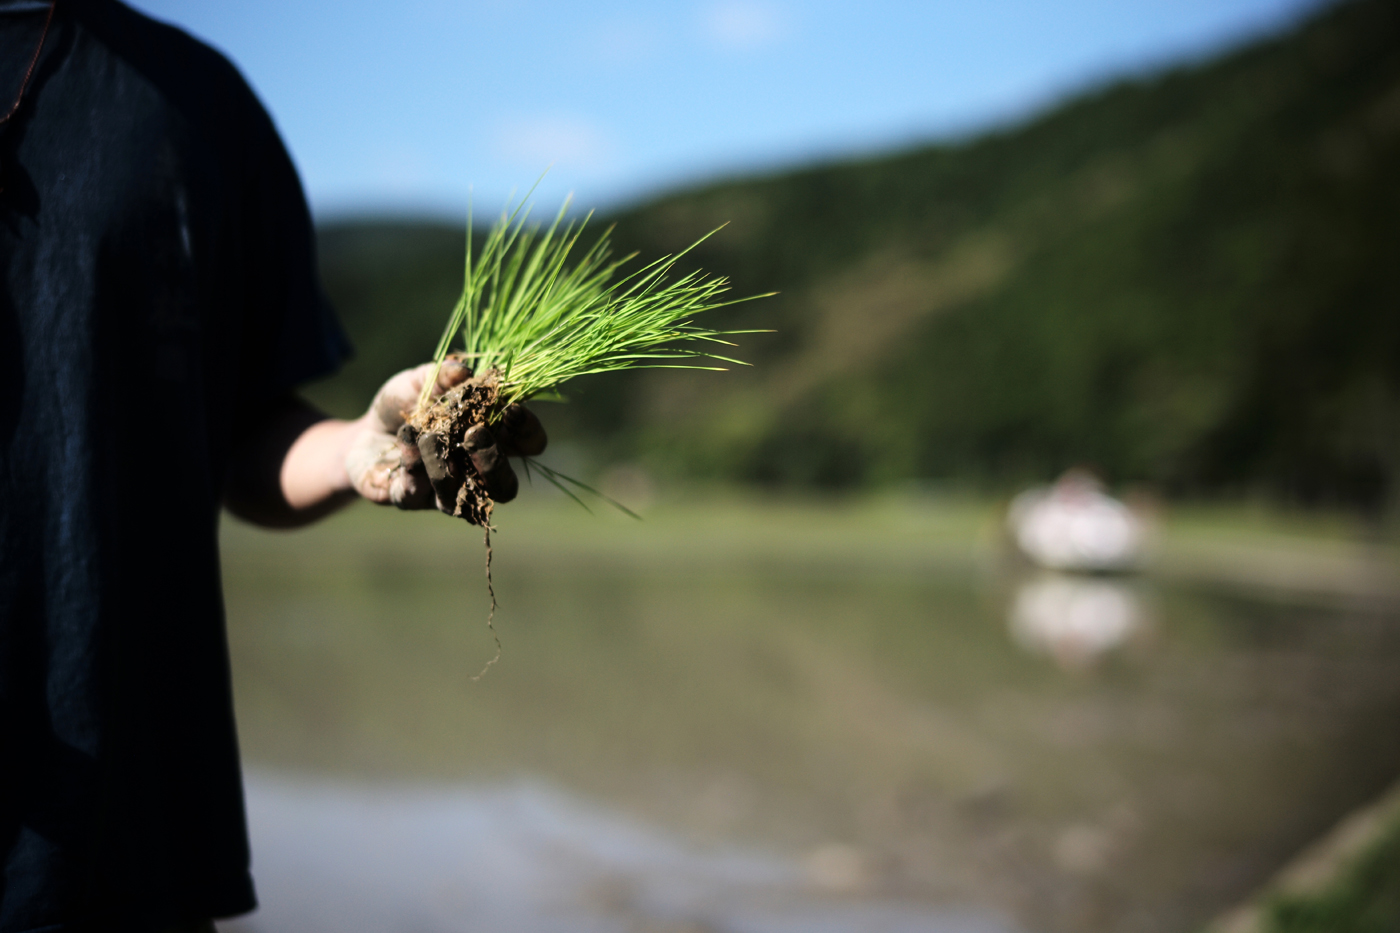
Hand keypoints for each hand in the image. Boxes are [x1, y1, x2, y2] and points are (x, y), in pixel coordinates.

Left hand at [344, 360, 546, 513]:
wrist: (362, 433)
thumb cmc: (406, 405)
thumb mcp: (422, 381)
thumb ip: (443, 376)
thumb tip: (462, 371)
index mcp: (494, 438)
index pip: (529, 444)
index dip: (527, 430)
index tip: (511, 409)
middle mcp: (476, 473)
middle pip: (505, 488)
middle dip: (493, 464)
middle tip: (474, 434)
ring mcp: (444, 492)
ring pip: (460, 500)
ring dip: (445, 467)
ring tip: (428, 436)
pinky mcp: (411, 500)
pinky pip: (417, 493)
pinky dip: (413, 464)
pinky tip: (406, 439)